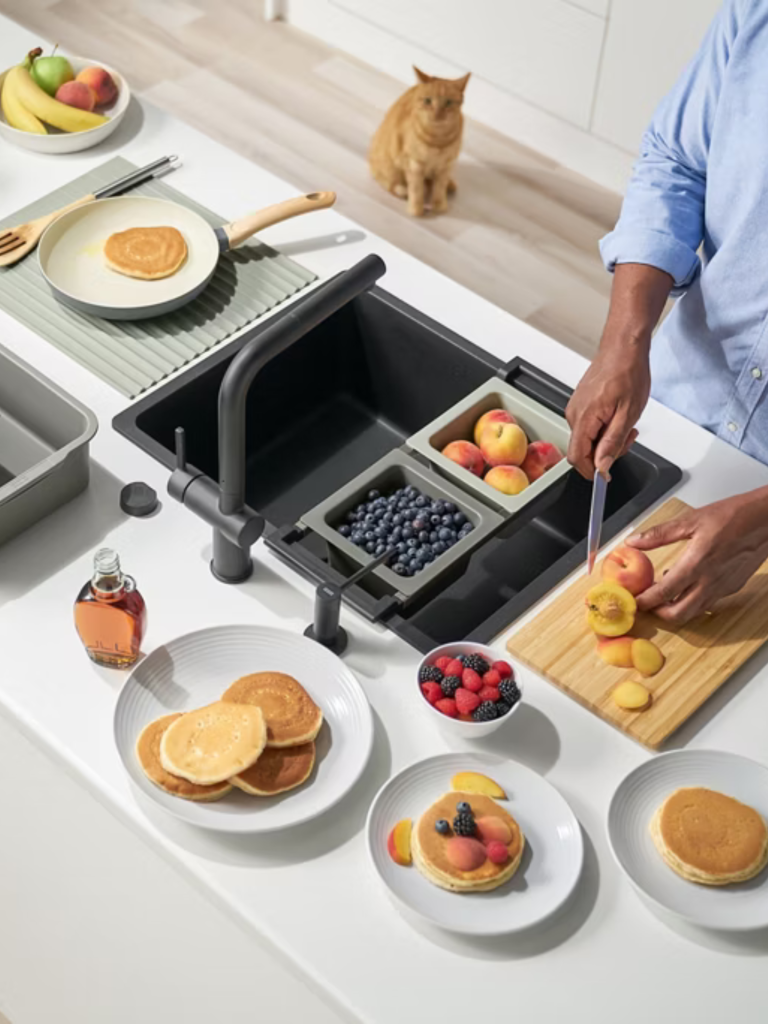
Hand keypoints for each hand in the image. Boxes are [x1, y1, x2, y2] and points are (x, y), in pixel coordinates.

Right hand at [565, 342, 648, 478]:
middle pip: (583, 449)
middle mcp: (574, 414)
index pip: (577, 457)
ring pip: (587, 438)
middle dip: (605, 452)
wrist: (623, 348)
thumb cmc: (627, 372)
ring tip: (625, 422)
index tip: (605, 476)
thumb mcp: (628, 414)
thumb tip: (602, 466)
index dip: (591, 471)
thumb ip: (613, 443)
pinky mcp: (580, 403)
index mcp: (584, 418)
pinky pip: (588, 425)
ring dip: (607, 438)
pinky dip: (604, 427)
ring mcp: (575, 408)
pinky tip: (618, 415)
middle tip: (627, 438)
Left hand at [627, 490, 767, 623]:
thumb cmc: (733, 516)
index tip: (634, 601)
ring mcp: (723, 588)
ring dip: (676, 608)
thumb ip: (659, 534)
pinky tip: (687, 583)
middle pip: (679, 614)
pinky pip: (708, 603)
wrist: (766, 520)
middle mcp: (710, 582)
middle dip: (659, 613)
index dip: (645, 601)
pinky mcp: (733, 588)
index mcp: (696, 564)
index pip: (664, 593)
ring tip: (664, 592)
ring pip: (694, 612)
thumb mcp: (691, 520)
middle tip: (648, 601)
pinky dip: (693, 600)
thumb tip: (634, 541)